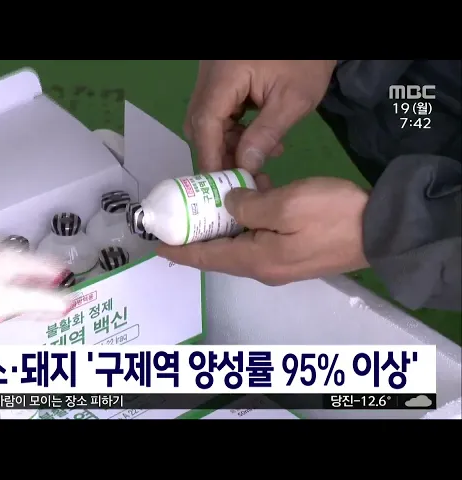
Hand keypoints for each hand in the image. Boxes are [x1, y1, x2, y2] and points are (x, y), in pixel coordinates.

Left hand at [157, 176, 369, 284]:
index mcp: (255, 260)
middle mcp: (262, 268)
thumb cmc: (332, 216)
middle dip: (197, 238)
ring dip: (223, 227)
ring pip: (238, 246)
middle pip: (219, 254)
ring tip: (209, 204)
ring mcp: (279, 264)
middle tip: (180, 217)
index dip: (180, 252)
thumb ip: (248, 205)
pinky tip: (246, 202)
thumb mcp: (285, 203)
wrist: (383, 230)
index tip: (157, 246)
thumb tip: (229, 205)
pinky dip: (245, 224)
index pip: (205, 259)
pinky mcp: (292, 255)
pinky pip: (257, 240)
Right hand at [184, 60, 336, 172]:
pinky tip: (258, 138)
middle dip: (219, 152)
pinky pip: (218, 110)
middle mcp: (209, 76)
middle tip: (242, 175)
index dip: (211, 156)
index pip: (205, 123)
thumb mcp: (293, 100)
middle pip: (200, 122)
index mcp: (224, 76)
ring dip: (228, 142)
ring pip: (207, 118)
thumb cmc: (306, 61)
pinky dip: (233, 129)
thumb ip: (266, 134)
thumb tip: (245, 167)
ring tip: (260, 156)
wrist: (312, 36)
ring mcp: (213, 76)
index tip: (220, 185)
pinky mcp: (221, 79)